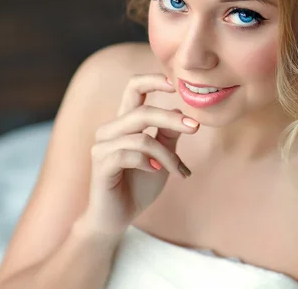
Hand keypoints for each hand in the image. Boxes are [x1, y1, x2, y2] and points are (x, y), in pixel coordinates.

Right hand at [81, 73, 197, 236]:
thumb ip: (169, 135)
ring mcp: (103, 146)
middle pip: (143, 112)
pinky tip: (157, 171)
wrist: (118, 217)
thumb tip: (182, 112)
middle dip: (173, 119)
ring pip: (142, 137)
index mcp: (125, 123)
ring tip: (179, 171)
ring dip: (167, 155)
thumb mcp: (162, 157)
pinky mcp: (101, 164)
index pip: (134, 89)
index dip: (153, 81)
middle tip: (196, 128)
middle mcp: (111, 130)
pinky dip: (150, 163)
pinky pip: (130, 154)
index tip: (176, 84)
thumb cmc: (139, 184)